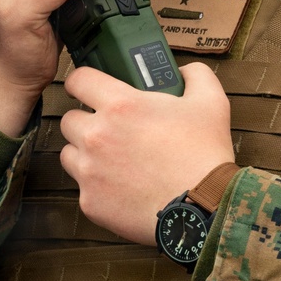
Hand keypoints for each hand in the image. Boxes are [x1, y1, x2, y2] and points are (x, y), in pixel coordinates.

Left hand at [59, 62, 234, 243]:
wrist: (203, 208)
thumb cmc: (204, 156)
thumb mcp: (211, 102)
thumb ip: (195, 75)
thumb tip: (183, 72)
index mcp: (120, 106)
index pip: (78, 80)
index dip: (81, 82)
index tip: (86, 89)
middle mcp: (97, 136)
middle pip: (69, 120)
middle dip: (86, 122)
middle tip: (108, 130)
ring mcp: (90, 172)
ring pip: (69, 154)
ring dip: (84, 154)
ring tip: (112, 161)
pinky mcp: (90, 202)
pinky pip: (82, 187)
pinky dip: (97, 186)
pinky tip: (121, 188)